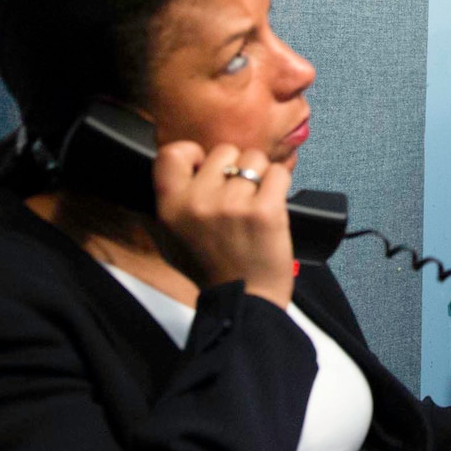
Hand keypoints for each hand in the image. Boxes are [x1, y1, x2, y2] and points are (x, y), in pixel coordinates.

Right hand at [153, 141, 295, 306]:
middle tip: (237, 197)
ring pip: (255, 159)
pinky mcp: (265, 210)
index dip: (194, 153)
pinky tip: (271, 206)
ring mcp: (232, 204)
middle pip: (224, 150)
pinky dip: (280, 186)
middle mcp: (198, 202)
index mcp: (171, 206)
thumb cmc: (211, 271)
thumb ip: (170, 201)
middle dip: (235, 168)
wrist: (243, 300)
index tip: (205, 166)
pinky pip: (278, 173)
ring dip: (260, 177)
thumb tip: (177, 167)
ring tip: (255, 204)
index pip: (173, 152)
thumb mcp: (171, 238)